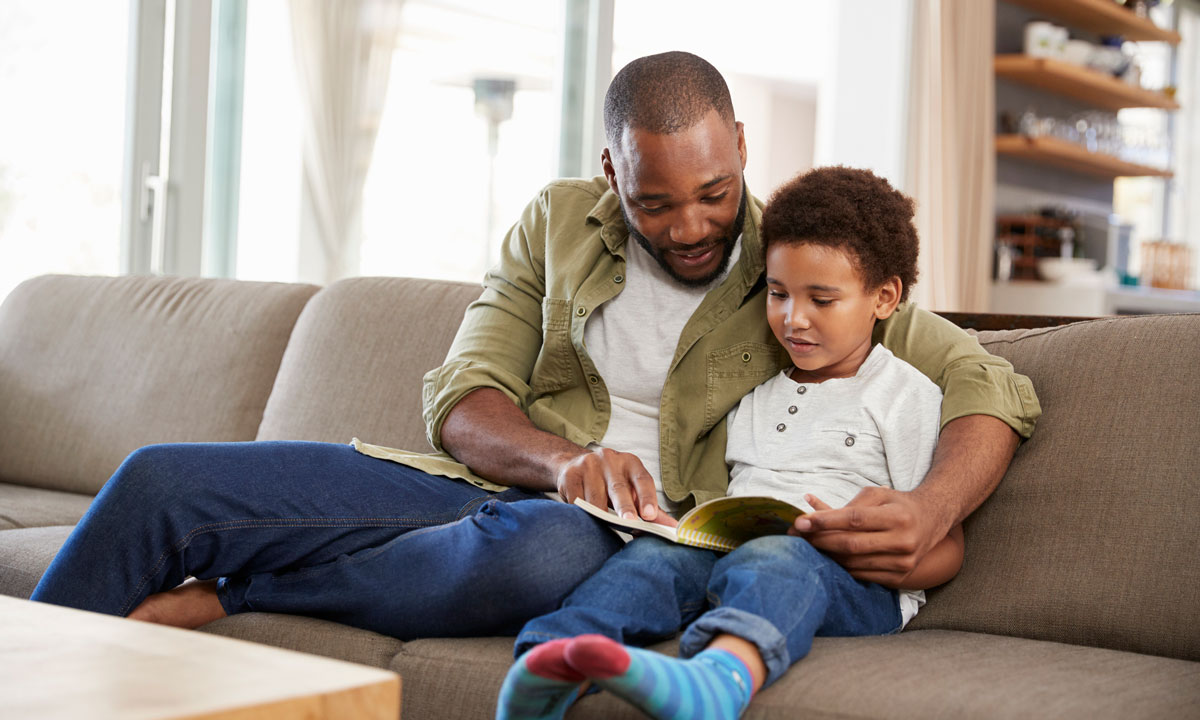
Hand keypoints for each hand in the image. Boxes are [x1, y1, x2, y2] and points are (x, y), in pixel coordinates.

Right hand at [554, 447, 662, 521]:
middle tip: (630, 523)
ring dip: (600, 516)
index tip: (651, 515)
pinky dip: (582, 513)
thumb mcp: (631, 488)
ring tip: (604, 527)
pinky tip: (585, 519)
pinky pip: (576, 501)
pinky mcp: (570, 475)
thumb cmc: (611, 481)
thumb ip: (650, 508)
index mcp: (630, 463)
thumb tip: (672, 527)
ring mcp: (588, 465)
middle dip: (624, 507)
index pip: (643, 480)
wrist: (575, 464)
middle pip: (618, 488)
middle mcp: (610, 460)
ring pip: (595, 498)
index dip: (647, 498)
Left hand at [790, 488, 949, 587]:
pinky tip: (826, 557)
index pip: (855, 520)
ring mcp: (902, 563)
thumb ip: (849, 504)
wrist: (932, 521)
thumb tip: (812, 509)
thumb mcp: (878, 495)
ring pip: (853, 563)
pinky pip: (861, 575)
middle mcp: (903, 541)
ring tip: (806, 545)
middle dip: (819, 540)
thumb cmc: (898, 504)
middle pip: (851, 545)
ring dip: (826, 555)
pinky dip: (841, 566)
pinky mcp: (899, 577)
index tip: (802, 521)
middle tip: (797, 535)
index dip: (826, 521)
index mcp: (898, 517)